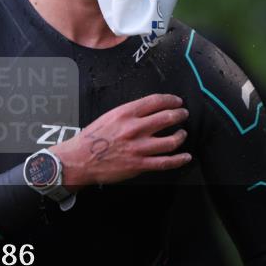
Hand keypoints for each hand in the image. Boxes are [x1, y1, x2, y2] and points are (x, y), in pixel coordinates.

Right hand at [48, 93, 190, 189]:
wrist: (80, 160)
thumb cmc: (92, 139)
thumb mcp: (109, 117)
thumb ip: (128, 114)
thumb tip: (147, 111)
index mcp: (125, 114)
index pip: (155, 101)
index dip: (170, 100)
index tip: (176, 101)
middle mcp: (134, 129)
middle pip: (167, 118)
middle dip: (180, 115)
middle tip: (183, 114)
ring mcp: (138, 148)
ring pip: (171, 141)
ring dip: (181, 136)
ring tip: (182, 134)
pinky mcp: (139, 165)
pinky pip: (165, 162)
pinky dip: (179, 160)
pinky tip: (185, 157)